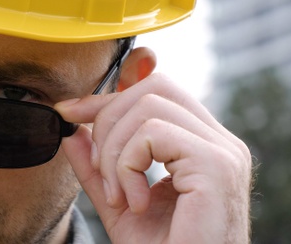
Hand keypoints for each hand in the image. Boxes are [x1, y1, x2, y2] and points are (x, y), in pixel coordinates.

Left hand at [56, 73, 251, 242]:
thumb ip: (97, 165)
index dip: (107, 97)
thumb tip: (70, 129)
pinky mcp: (216, 164)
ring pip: (148, 105)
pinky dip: (127, 165)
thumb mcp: (117, 201)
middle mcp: (219, 141)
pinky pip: (153, 133)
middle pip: (153, 87)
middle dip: (107, 117)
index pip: (155, 92)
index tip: (68, 113)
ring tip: (118, 195)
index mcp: (202, 145)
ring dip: (115, 151)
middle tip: (99, 168)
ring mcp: (222, 150)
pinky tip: (134, 202)